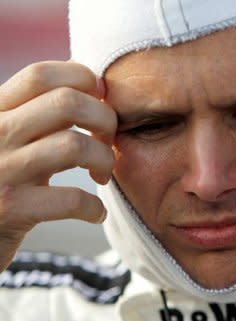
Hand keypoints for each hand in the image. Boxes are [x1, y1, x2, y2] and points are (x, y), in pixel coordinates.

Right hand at [0, 61, 116, 270]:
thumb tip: (92, 87)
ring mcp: (0, 170)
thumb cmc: (1, 184)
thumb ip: (36, 116)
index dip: (82, 80)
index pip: (41, 74)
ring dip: (104, 160)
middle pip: (67, 102)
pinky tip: (94, 214)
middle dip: (105, 119)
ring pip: (74, 145)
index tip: (101, 101)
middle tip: (108, 142)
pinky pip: (71, 199)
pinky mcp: (9, 208)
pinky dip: (93, 208)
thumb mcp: (9, 141)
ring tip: (102, 175)